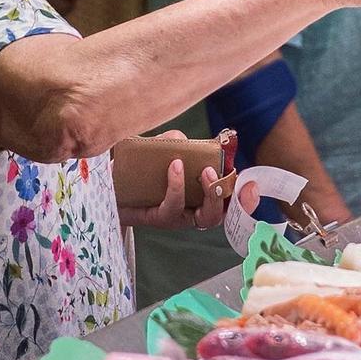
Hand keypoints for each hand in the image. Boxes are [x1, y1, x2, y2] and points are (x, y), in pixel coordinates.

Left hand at [115, 132, 256, 229]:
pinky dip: (177, 186)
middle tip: (224, 175)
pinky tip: (175, 166)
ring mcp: (178, 218)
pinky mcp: (159, 219)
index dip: (245, 198)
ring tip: (204, 170)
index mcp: (201, 196)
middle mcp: (193, 211)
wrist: (108, 184)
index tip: (252, 185)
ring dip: (210, 194)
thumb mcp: (159, 150)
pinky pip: (174, 207)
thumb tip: (184, 140)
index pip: (230, 201)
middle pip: (223, 214)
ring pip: (204, 217)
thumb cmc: (138, 169)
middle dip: (232, 198)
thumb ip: (173, 142)